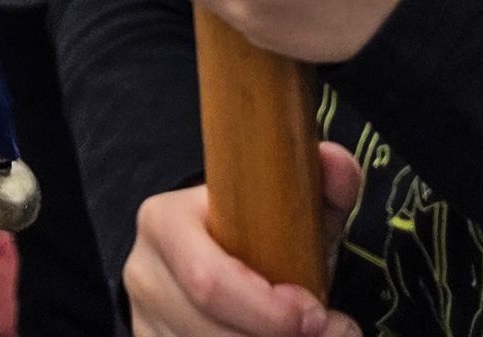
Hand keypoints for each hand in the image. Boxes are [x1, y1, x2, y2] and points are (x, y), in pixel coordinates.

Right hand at [125, 147, 361, 336]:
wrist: (214, 257)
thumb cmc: (253, 234)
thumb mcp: (287, 208)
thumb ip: (319, 185)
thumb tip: (337, 163)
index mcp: (165, 222)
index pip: (209, 281)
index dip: (269, 311)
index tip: (320, 315)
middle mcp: (144, 273)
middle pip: (213, 334)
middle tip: (334, 335)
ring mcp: (145, 319)